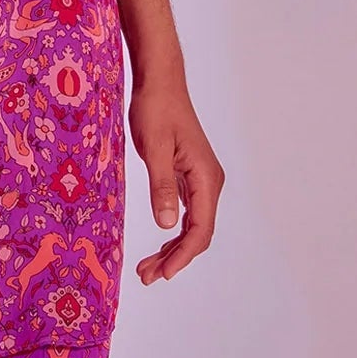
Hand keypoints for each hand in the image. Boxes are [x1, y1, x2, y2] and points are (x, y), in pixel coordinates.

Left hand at [128, 71, 223, 284]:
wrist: (160, 81)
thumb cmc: (156, 109)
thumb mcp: (154, 148)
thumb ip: (162, 187)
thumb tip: (168, 225)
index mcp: (206, 178)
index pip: (200, 230)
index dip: (182, 256)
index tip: (162, 274)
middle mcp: (210, 182)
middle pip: (198, 233)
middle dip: (175, 258)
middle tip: (146, 276)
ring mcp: (201, 178)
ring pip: (193, 224)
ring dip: (173, 247)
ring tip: (148, 267)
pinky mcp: (190, 174)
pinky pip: (187, 211)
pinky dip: (173, 230)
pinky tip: (159, 241)